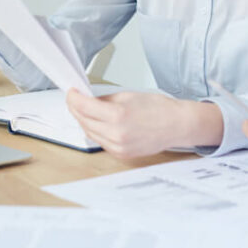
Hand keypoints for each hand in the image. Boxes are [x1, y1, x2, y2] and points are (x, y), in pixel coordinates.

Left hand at [66, 90, 220, 158]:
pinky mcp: (121, 154)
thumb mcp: (128, 95)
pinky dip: (96, 132)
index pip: (85, 106)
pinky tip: (97, 123)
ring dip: (84, 121)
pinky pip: (101, 142)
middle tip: (74, 99)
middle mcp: (116, 134)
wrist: (176, 125)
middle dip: (76, 109)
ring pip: (90, 133)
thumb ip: (105, 99)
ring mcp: (119, 147)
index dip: (73, 98)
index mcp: (118, 115)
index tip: (71, 92)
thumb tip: (88, 100)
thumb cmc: (158, 108)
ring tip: (84, 110)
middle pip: (84, 121)